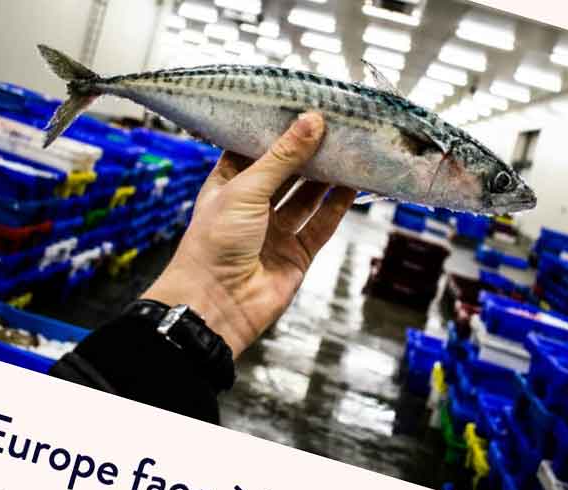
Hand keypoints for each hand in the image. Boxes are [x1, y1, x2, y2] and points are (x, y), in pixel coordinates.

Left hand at [143, 112, 355, 357]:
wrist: (216, 303)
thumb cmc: (214, 242)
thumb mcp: (245, 189)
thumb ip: (282, 157)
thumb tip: (312, 121)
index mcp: (227, 186)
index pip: (254, 151)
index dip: (277, 132)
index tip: (302, 108)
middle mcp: (252, 207)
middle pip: (286, 173)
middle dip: (308, 152)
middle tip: (335, 125)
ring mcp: (275, 231)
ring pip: (307, 197)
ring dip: (327, 176)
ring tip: (349, 147)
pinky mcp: (297, 254)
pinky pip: (321, 225)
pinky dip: (338, 206)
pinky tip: (353, 184)